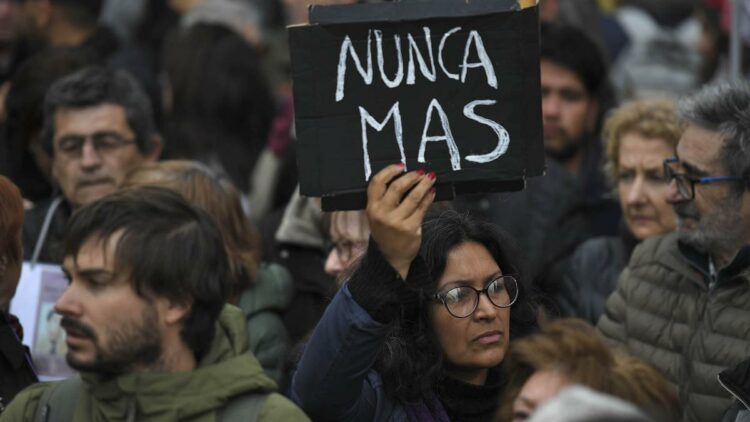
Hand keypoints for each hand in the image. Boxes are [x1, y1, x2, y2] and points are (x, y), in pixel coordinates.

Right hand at [366, 164, 435, 278]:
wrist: (390, 258)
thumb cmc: (385, 232)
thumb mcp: (378, 215)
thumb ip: (385, 198)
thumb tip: (405, 176)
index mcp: (371, 208)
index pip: (377, 183)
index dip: (390, 171)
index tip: (401, 165)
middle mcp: (382, 214)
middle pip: (397, 187)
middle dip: (412, 177)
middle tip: (421, 172)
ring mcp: (396, 222)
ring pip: (413, 197)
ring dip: (424, 184)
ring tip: (431, 178)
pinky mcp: (411, 228)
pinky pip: (422, 208)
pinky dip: (429, 198)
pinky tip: (432, 192)